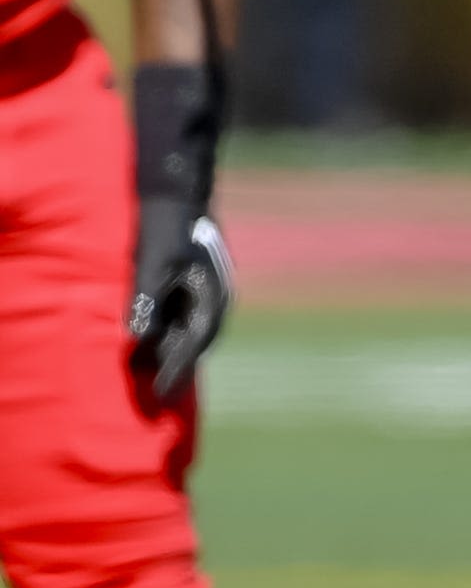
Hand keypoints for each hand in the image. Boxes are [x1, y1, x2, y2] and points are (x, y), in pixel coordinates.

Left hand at [126, 195, 232, 400]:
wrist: (178, 190)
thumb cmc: (164, 225)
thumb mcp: (152, 263)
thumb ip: (146, 300)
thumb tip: (138, 338)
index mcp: (210, 301)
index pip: (191, 349)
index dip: (173, 375)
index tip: (157, 397)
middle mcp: (214, 302)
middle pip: (193, 345)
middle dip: (174, 368)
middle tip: (153, 396)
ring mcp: (209, 292)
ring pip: (190, 331)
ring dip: (171, 351)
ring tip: (149, 373)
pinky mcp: (198, 283)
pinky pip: (185, 316)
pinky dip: (170, 332)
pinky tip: (152, 338)